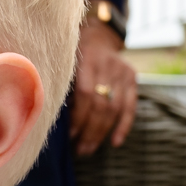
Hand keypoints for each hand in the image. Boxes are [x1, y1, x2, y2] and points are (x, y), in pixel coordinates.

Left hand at [70, 21, 138, 155]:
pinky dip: (123, 126)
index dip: (79, 116)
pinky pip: (131, 106)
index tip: (70, 135)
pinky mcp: (132, 78)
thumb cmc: (73, 54)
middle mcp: (109, 65)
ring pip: (115, 108)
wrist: (98, 35)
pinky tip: (115, 142)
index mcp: (88, 60)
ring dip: (102, 132)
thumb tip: (53, 118)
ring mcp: (123, 72)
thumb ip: (64, 85)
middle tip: (80, 149)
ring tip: (89, 148)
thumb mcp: (65, 62)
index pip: (86, 94)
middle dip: (90, 130)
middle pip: (102, 104)